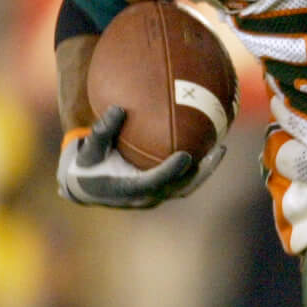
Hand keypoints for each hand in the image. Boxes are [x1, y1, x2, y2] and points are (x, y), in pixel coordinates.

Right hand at [56, 106, 210, 207]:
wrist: (86, 185)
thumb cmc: (87, 164)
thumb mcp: (89, 149)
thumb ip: (102, 130)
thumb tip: (118, 109)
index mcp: (128, 190)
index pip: (156, 182)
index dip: (172, 171)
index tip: (187, 155)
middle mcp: (145, 198)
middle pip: (179, 187)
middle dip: (199, 171)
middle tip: (214, 150)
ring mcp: (155, 198)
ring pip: (186, 187)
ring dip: (204, 170)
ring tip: (220, 149)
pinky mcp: (160, 193)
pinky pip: (183, 182)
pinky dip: (197, 169)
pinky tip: (209, 148)